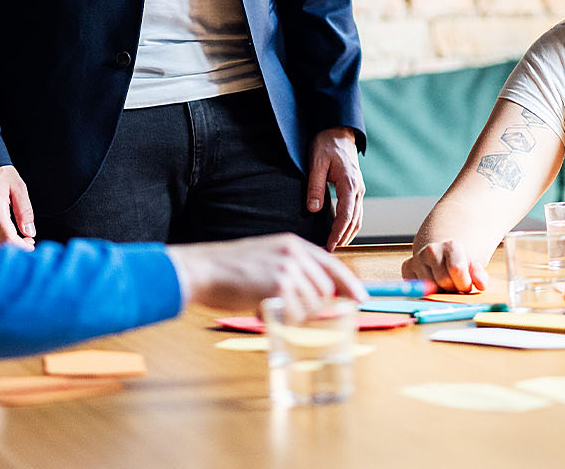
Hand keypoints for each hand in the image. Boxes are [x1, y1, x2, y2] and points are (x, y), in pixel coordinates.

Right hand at [0, 165, 35, 249]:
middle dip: (15, 245)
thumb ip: (25, 212)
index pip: (8, 239)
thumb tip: (30, 233)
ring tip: (16, 235)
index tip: (31, 244)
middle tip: (27, 239)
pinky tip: (1, 233)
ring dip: (3, 244)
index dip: (21, 246)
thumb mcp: (18, 188)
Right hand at [168, 233, 367, 318]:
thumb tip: (317, 297)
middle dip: (310, 308)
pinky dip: (280, 319)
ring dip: (292, 315)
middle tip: (282, 308)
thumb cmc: (229, 270)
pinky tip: (259, 308)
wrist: (203, 270)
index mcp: (293, 244)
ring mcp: (288, 268)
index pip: (331, 264)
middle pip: (324, 291)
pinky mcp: (279, 286)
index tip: (361, 298)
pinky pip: (294, 315)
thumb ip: (292, 271)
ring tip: (266, 305)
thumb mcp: (266, 259)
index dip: (348, 283)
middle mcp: (295, 253)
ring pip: (311, 306)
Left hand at [307, 126, 363, 250]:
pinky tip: (341, 231)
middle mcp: (358, 189)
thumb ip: (315, 186)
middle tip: (330, 252)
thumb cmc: (327, 145)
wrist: (339, 131)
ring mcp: (359, 189)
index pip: (346, 215)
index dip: (338, 233)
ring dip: (349, 233)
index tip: (329, 246)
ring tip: (336, 246)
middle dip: (344, 238)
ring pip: (358, 218)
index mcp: (349, 184)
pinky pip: (356, 211)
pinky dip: (350, 224)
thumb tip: (314, 209)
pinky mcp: (356, 188)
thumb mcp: (316, 163)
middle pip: (354, 220)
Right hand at [401, 240, 488, 293]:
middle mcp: (432, 250)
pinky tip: (431, 284)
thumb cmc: (460, 264)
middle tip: (454, 286)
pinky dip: (424, 291)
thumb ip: (479, 275)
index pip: (456, 270)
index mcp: (451, 246)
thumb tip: (481, 285)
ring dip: (438, 291)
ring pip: (429, 287)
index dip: (464, 284)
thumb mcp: (473, 267)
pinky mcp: (407, 267)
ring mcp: (417, 258)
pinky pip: (415, 288)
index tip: (466, 286)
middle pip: (443, 281)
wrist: (442, 255)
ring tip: (444, 285)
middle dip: (451, 289)